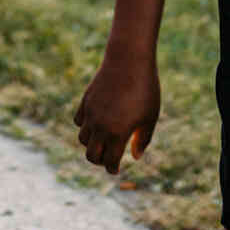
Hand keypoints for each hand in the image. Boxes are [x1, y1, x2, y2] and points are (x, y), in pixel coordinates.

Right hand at [74, 46, 160, 175]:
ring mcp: (91, 113)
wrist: (129, 60)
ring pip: (83, 139)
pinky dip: (85, 126)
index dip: (113, 168)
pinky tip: (96, 123)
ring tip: (104, 140)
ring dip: (92, 144)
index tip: (116, 169)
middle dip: (100, 160)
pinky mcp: (85, 101)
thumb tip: (135, 157)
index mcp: (118, 133)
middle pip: (91, 155)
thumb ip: (142, 139)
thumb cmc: (145, 89)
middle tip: (109, 157)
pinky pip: (79, 121)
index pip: (109, 162)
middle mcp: (100, 126)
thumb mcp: (150, 117)